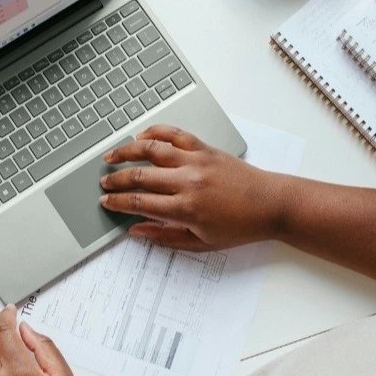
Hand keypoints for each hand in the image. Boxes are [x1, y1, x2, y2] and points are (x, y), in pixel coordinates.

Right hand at [100, 125, 280, 250]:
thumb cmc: (240, 227)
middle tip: (104, 183)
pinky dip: (155, 132)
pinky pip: (175, 134)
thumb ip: (165, 237)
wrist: (271, 205)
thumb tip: (136, 230)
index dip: (117, 202)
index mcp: (186, 208)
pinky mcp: (205, 148)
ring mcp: (196, 161)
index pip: (139, 202)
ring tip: (111, 156)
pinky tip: (141, 136)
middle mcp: (188, 181)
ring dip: (127, 151)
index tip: (106, 202)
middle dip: (116, 179)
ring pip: (151, 150)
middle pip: (140, 175)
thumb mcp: (201, 243)